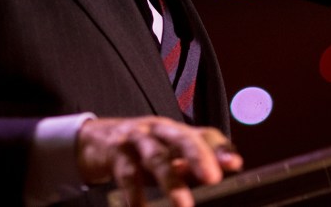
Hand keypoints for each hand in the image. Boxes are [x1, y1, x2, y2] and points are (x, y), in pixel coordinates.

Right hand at [76, 116, 242, 206]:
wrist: (94, 140)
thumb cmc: (141, 151)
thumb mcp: (168, 154)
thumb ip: (194, 162)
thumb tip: (230, 168)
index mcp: (176, 131)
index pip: (204, 135)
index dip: (220, 148)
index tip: (235, 164)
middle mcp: (158, 130)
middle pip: (181, 138)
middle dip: (199, 156)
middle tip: (213, 178)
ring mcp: (136, 139)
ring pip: (156, 157)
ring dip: (171, 181)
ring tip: (183, 205)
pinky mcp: (116, 153)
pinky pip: (127, 174)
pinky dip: (135, 194)